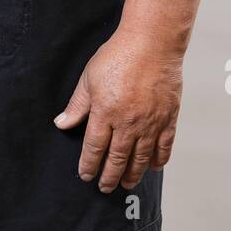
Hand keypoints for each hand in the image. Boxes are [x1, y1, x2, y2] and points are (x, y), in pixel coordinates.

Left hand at [53, 30, 181, 192]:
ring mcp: (150, 122)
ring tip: (126, 184)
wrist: (152, 43)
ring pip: (140, 158)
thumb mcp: (89, 78)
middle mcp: (128, 122)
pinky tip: (152, 167)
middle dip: (109, 176)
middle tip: (104, 187)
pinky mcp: (168, 118)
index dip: (89, 165)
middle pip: (117, 158)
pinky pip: (164, 146)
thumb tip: (61, 124)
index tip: (86, 175)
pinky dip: (158, 160)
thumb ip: (77, 105)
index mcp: (105, 112)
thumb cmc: (119, 55)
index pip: (94, 148)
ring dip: (132, 175)